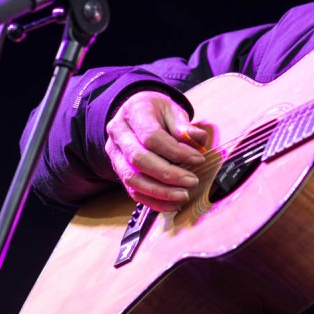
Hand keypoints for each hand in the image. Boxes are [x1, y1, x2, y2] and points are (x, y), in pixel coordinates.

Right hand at [104, 90, 208, 212]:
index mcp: (133, 112)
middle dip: (168, 174)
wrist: (135, 112)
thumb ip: (184, 126)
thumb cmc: (157, 112)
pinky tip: (172, 204)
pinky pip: (131, 190)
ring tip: (183, 195)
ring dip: (159, 192)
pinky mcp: (117, 169)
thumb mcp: (172, 110)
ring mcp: (114, 152)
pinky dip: (152, 200)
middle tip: (192, 181)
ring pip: (131, 179)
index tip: (199, 159)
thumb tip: (199, 139)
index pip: (151, 137)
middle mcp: (118, 133)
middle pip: (139, 159)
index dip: (176, 151)